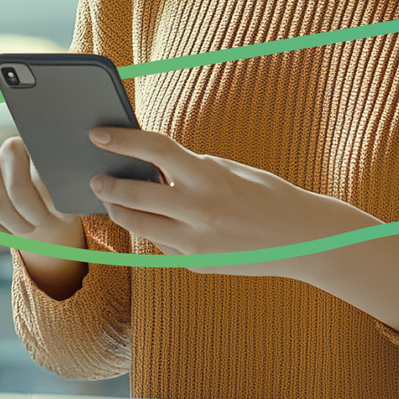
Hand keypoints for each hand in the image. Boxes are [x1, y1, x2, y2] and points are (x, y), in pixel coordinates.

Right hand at [0, 136, 84, 250]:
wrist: (41, 214)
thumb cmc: (59, 202)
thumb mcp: (71, 194)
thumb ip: (73, 187)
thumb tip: (86, 186)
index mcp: (41, 144)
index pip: (40, 165)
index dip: (49, 195)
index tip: (60, 214)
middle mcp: (10, 149)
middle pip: (17, 189)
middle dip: (33, 215)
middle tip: (43, 224)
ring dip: (17, 226)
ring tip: (30, 228)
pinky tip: (9, 232)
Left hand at [86, 126, 378, 279]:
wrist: (302, 238)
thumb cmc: (266, 195)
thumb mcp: (228, 171)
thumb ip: (190, 169)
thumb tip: (150, 165)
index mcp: (209, 178)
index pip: (155, 151)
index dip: (122, 140)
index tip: (98, 134)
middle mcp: (198, 212)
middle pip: (134, 194)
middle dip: (108, 184)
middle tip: (96, 177)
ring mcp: (195, 243)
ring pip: (138, 225)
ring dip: (119, 210)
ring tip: (111, 199)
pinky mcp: (195, 264)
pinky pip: (161, 243)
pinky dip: (152, 229)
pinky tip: (148, 219)